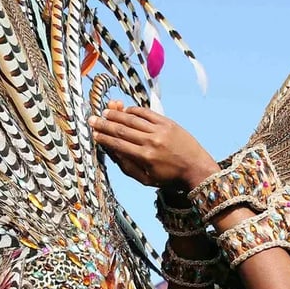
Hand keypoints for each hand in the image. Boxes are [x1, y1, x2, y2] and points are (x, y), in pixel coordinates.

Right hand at [89, 101, 218, 189]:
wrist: (197, 169)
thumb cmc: (170, 178)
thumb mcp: (146, 179)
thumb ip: (127, 166)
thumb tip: (111, 152)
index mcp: (144, 158)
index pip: (118, 144)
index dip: (104, 138)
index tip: (94, 133)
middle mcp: (151, 142)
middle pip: (122, 129)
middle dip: (105, 124)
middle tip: (92, 119)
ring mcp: (160, 130)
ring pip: (133, 119)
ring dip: (117, 114)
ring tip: (105, 111)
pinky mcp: (168, 123)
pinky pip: (147, 113)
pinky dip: (135, 110)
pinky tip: (125, 109)